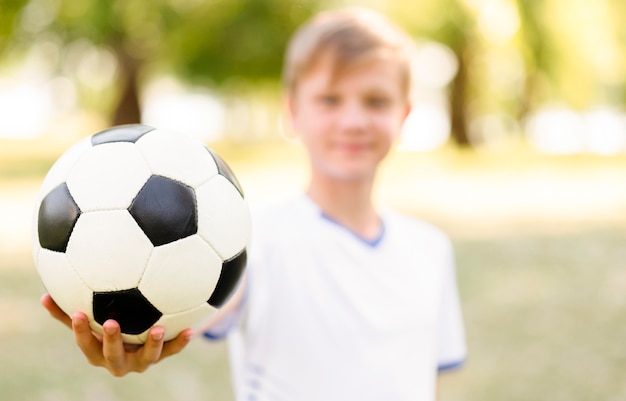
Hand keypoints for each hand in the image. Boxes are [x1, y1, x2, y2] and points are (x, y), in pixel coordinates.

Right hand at [41, 293, 192, 376]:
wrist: (138, 340)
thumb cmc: (108, 325)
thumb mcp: (90, 320)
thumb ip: (68, 311)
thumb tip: (44, 295)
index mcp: (98, 352)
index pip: (86, 345)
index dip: (80, 332)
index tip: (78, 313)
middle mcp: (119, 361)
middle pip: (112, 357)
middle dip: (111, 342)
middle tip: (110, 323)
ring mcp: (141, 361)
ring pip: (147, 358)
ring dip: (151, 344)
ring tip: (157, 329)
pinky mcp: (162, 355)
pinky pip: (172, 351)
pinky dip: (180, 342)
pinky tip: (190, 330)